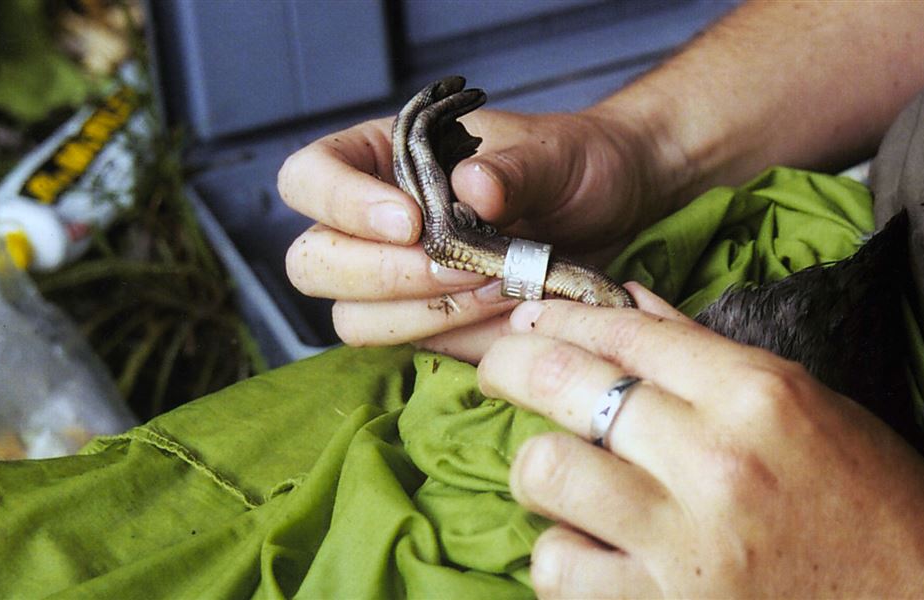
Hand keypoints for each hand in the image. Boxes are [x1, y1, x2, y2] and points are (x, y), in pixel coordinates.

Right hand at [279, 107, 675, 361]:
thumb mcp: (554, 154)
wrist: (615, 210)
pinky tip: (510, 314)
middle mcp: (372, 223)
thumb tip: (472, 191)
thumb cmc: (574, 164)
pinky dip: (461, 340)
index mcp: (379, 159)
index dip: (340, 204)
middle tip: (460, 268)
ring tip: (496, 290)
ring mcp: (395, 282)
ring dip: (421, 315)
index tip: (409, 222)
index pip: (308, 178)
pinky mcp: (431, 326)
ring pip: (354, 320)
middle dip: (384, 274)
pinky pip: (415, 349)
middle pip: (315, 263)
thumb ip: (513, 168)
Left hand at [477, 283, 923, 597]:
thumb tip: (624, 303)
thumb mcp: (804, 404)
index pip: (621, 332)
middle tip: (500, 374)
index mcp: (755, 394)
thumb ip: (703, 352)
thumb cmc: (872, 501)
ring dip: (539, 472)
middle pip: (563, 385)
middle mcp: (714, 460)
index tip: (526, 321)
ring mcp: (686, 543)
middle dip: (511, 368)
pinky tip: (588, 552)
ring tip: (561, 481)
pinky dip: (561, 557)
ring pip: (544, 473)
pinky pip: (558, 569)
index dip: (557, 317)